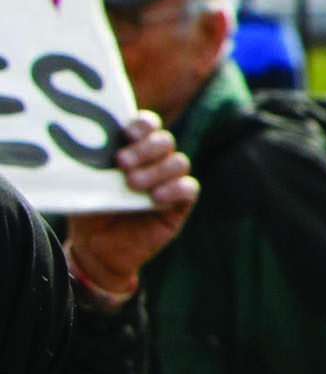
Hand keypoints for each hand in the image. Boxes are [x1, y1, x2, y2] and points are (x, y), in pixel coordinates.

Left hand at [63, 116, 195, 304]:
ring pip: (179, 162)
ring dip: (157, 170)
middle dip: (145, 149)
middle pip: (165, 140)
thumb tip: (91, 148)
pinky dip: (174, 189)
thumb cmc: (90, 212)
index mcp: (134, 150)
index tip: (127, 132)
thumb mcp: (88, 186)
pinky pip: (189, 188)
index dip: (143, 124)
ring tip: (133, 184)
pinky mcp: (180, 204)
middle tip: (122, 163)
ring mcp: (170, 181)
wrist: (97, 250)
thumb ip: (96, 166)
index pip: (147, 125)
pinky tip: (155, 197)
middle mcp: (155, 162)